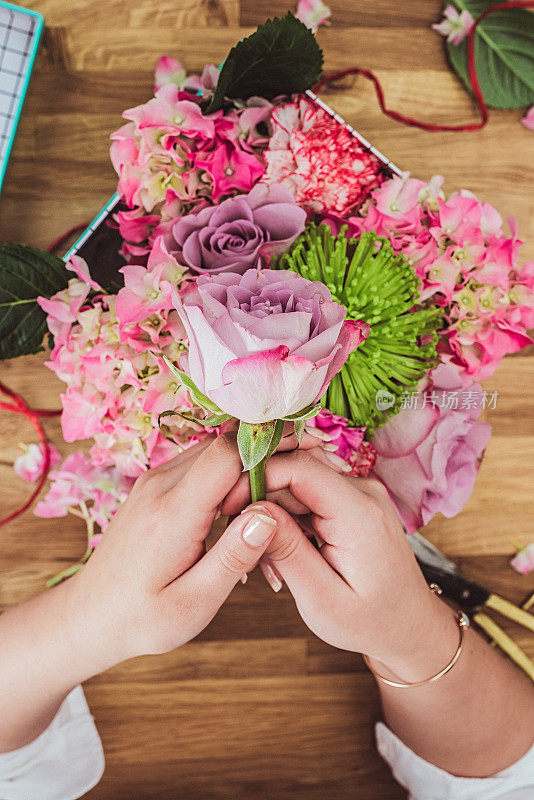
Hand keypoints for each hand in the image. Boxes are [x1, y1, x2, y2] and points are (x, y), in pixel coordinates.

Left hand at [63, 434, 278, 675]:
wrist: (91, 614)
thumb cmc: (142, 618)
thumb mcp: (194, 604)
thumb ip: (232, 558)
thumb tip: (268, 516)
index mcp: (173, 513)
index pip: (227, 453)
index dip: (267, 452)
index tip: (301, 464)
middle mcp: (160, 486)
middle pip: (223, 445)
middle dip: (262, 456)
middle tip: (296, 482)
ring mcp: (154, 481)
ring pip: (212, 450)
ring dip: (243, 465)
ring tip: (270, 497)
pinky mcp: (154, 485)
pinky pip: (197, 464)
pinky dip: (224, 474)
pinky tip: (237, 505)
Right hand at [222, 449, 458, 681]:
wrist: (409, 626)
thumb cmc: (369, 621)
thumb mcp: (321, 598)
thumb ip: (287, 550)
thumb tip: (251, 510)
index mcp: (359, 513)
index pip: (298, 468)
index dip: (256, 478)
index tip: (227, 508)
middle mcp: (363, 491)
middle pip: (295, 473)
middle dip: (261, 502)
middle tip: (244, 545)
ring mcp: (360, 492)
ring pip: (298, 483)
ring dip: (274, 513)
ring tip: (270, 559)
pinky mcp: (354, 499)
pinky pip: (311, 495)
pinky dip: (290, 518)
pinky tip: (287, 551)